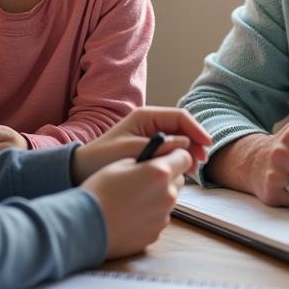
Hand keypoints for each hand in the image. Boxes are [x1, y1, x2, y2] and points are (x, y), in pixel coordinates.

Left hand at [70, 106, 210, 183]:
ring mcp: (150, 136)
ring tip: (192, 170)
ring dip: (188, 153)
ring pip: (179, 141)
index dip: (196, 130)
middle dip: (195, 143)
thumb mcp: (131, 150)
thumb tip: (185, 145)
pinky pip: (170, 151)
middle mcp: (150, 123)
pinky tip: (180, 172)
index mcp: (146, 116)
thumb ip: (159, 146)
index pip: (180, 117)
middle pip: (183, 129)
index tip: (206, 145)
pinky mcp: (148, 149)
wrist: (81, 170)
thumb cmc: (102, 158)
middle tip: (201, 162)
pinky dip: (178, 160)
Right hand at [82, 150, 192, 258]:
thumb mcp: (121, 163)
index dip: (175, 155)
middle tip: (146, 177)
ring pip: (169, 200)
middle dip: (168, 176)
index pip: (184, 157)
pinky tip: (130, 214)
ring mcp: (163, 217)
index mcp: (160, 172)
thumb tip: (156, 161)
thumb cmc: (99, 190)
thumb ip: (146, 160)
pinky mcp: (155, 233)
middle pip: (179, 180)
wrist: (84, 226)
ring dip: (159, 196)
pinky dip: (150, 214)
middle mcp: (167, 195)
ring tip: (133, 198)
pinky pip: (159, 218)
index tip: (165, 156)